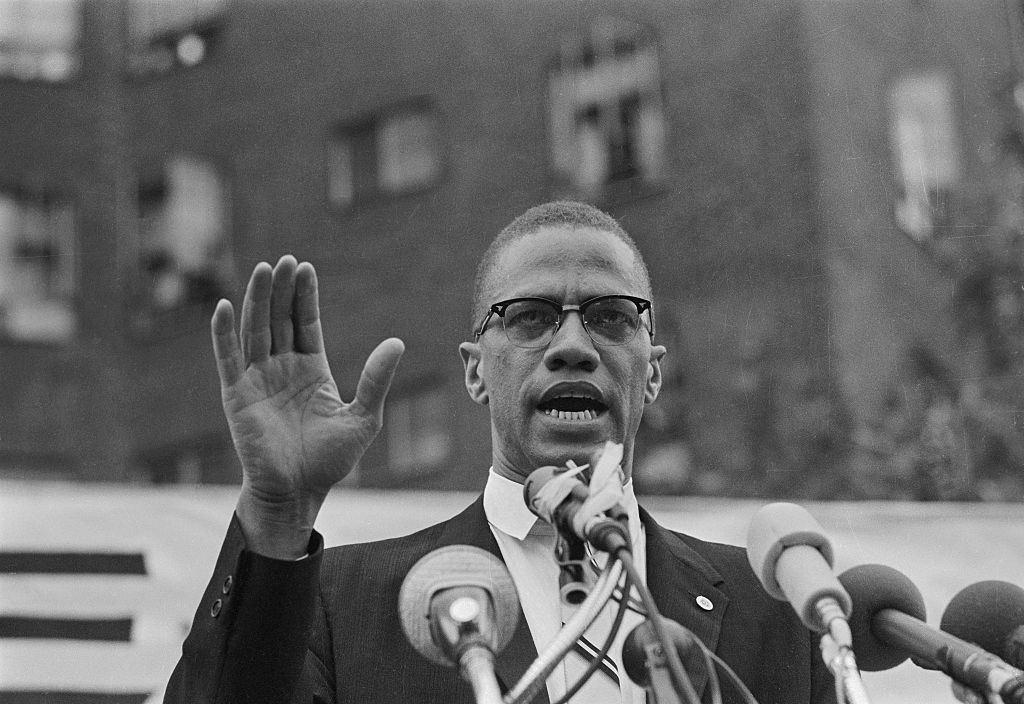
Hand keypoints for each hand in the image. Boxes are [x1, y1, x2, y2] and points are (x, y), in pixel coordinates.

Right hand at [212, 255, 403, 556]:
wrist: (298, 492)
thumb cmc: (330, 461)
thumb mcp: (363, 417)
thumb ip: (375, 379)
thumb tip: (397, 342)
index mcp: (310, 370)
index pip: (305, 323)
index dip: (304, 297)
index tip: (305, 267)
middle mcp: (282, 369)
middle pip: (279, 319)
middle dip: (281, 290)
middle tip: (284, 260)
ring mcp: (257, 380)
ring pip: (255, 331)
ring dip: (256, 300)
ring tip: (263, 269)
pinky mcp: (237, 396)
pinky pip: (228, 358)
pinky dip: (224, 333)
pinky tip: (225, 306)